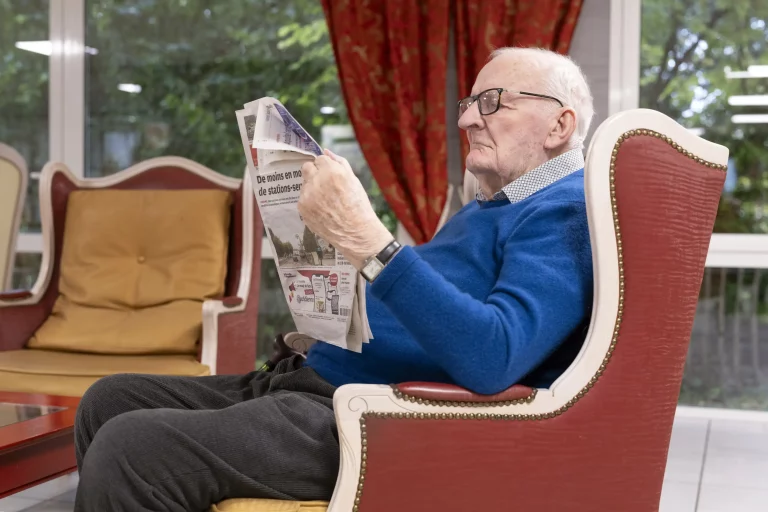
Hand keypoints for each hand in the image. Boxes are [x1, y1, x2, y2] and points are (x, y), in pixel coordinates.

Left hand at [298, 149, 392, 269]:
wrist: (355, 232)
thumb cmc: (358, 206)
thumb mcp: (354, 180)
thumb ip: (339, 162)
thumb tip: (326, 151)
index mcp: (332, 171)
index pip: (319, 158)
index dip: (326, 167)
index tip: (332, 175)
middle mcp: (317, 181)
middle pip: (307, 167)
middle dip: (315, 173)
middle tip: (325, 185)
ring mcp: (307, 195)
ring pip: (304, 184)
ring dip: (312, 188)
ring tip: (327, 201)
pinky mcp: (302, 208)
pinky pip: (303, 198)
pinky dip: (310, 201)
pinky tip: (322, 209)